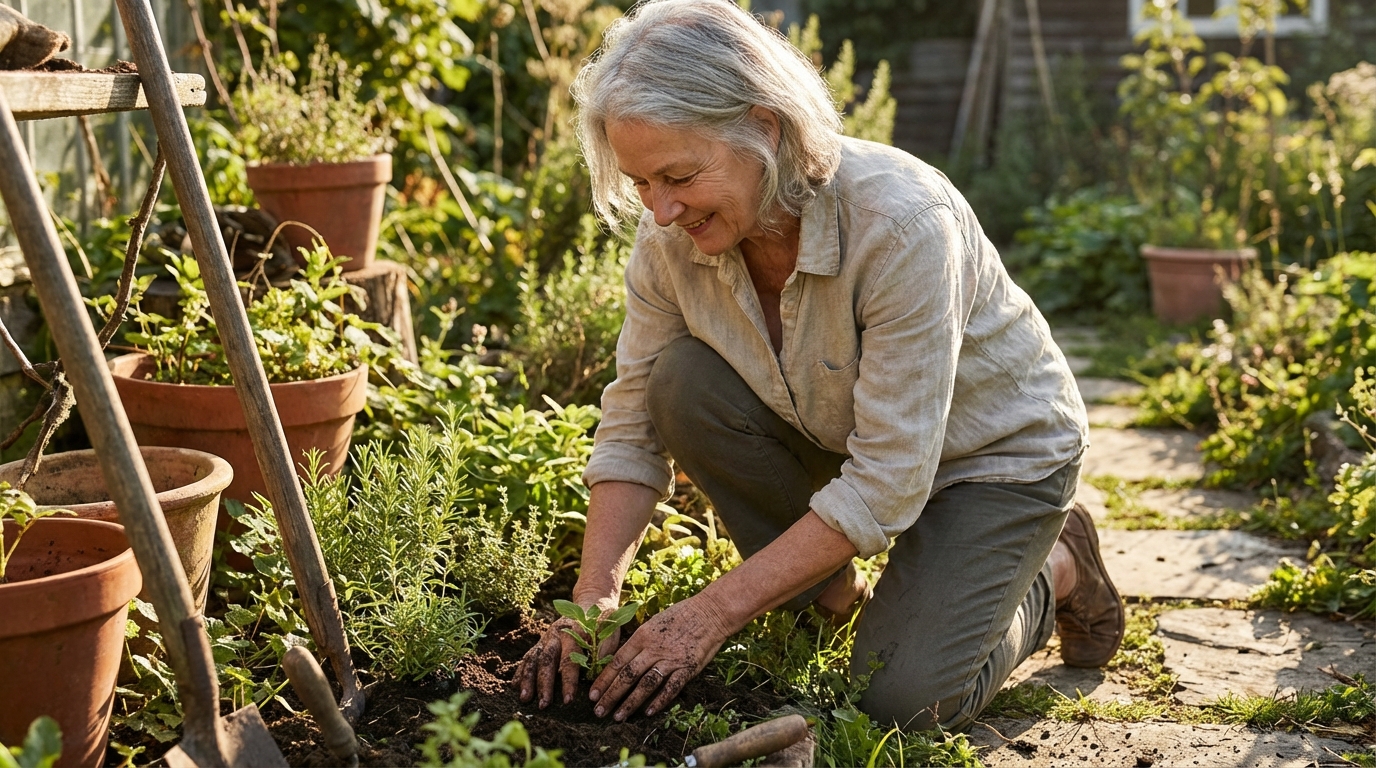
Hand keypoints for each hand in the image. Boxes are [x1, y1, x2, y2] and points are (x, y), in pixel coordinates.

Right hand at [516, 605, 622, 708]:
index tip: (568, 700)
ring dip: (528, 679)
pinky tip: (515, 686)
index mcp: (574, 632)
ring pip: (533, 658)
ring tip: (524, 699)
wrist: (591, 602)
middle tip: (544, 705)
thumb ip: (603, 651)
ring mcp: (546, 638)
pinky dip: (521, 671)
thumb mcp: (608, 632)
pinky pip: (528, 656)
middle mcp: (556, 634)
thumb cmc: (603, 622)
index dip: (568, 681)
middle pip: (546, 660)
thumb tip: (596, 674)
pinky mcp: (542, 642)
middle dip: (544, 684)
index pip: (569, 659)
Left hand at [589, 595, 731, 720]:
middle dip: (611, 695)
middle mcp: (653, 649)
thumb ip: (639, 641)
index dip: (603, 680)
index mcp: (642, 636)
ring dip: (630, 702)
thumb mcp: (654, 623)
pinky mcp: (688, 668)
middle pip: (627, 675)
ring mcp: (671, 659)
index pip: (617, 662)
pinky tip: (648, 713)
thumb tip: (622, 659)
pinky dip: (659, 701)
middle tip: (598, 711)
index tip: (592, 694)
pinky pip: (671, 688)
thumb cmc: (681, 615)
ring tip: (618, 716)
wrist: (710, 612)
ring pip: (645, 685)